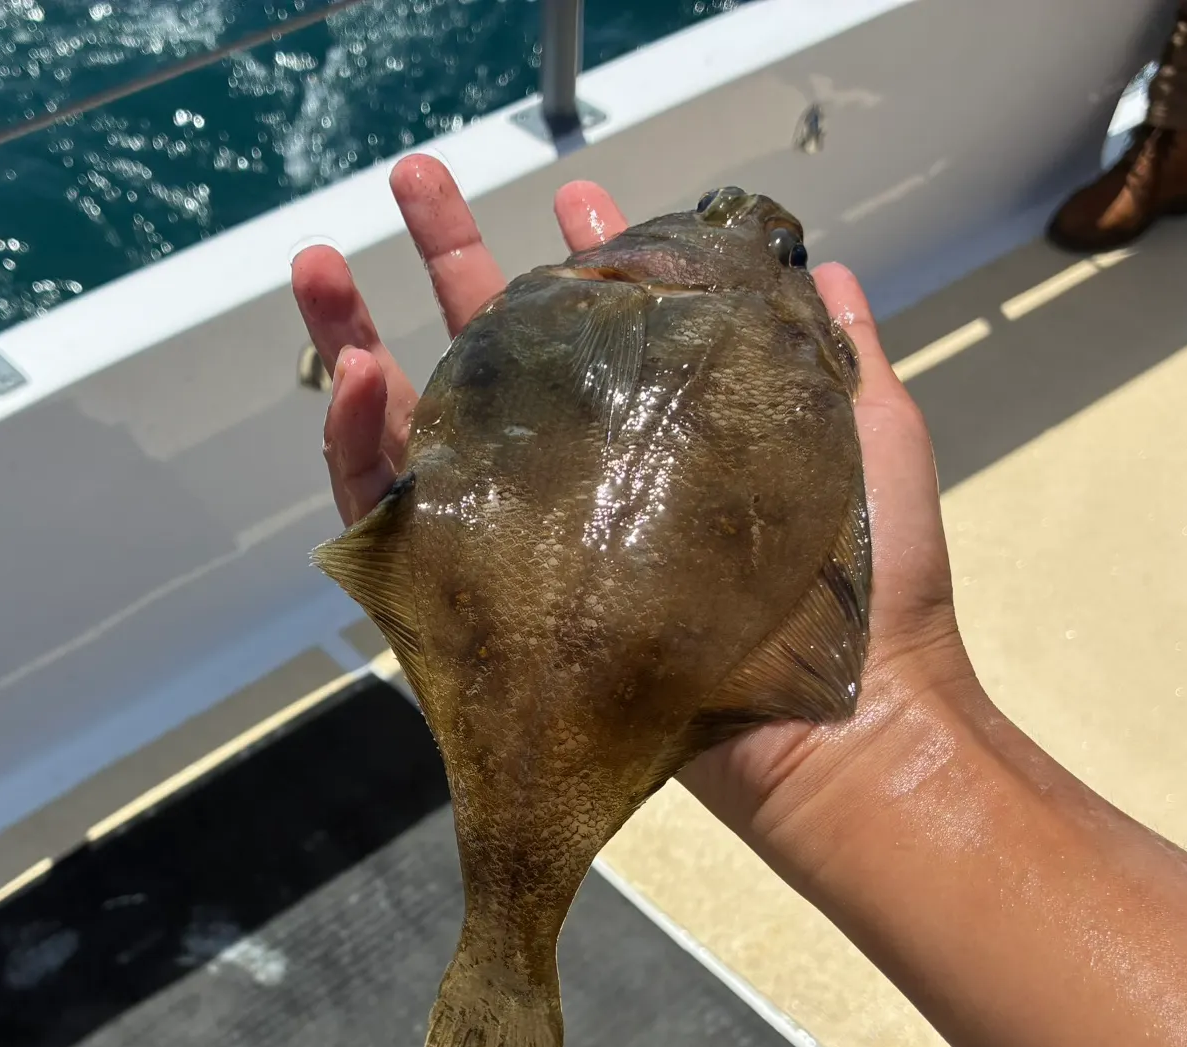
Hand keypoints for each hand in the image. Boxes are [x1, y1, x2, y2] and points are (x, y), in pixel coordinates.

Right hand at [293, 157, 976, 866]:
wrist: (839, 725)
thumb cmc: (867, 592)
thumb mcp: (868, 438)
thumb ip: (837, 351)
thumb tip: (822, 263)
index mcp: (662, 437)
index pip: (602, 335)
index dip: (582, 264)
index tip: (576, 196)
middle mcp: (586, 483)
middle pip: (496, 360)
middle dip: (446, 262)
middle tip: (412, 180)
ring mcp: (529, 541)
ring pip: (422, 432)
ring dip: (359, 341)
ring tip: (318, 266)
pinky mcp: (480, 604)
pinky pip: (392, 524)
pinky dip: (355, 450)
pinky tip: (353, 373)